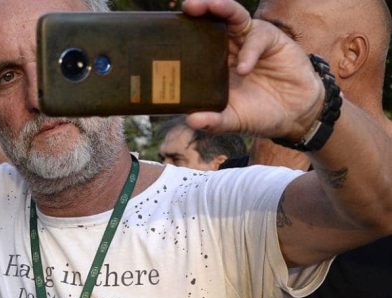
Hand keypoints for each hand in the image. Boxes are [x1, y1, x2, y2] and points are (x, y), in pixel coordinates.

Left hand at [181, 0, 324, 139]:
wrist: (295, 114)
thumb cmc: (258, 113)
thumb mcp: (232, 120)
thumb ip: (213, 121)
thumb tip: (191, 121)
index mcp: (213, 62)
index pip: (194, 41)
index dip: (183, 31)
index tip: (165, 28)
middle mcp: (229, 46)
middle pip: (211, 21)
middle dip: (200, 10)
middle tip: (187, 5)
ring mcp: (249, 40)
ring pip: (233, 16)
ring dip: (222, 8)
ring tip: (211, 5)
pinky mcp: (271, 39)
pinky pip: (257, 37)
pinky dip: (249, 51)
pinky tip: (245, 68)